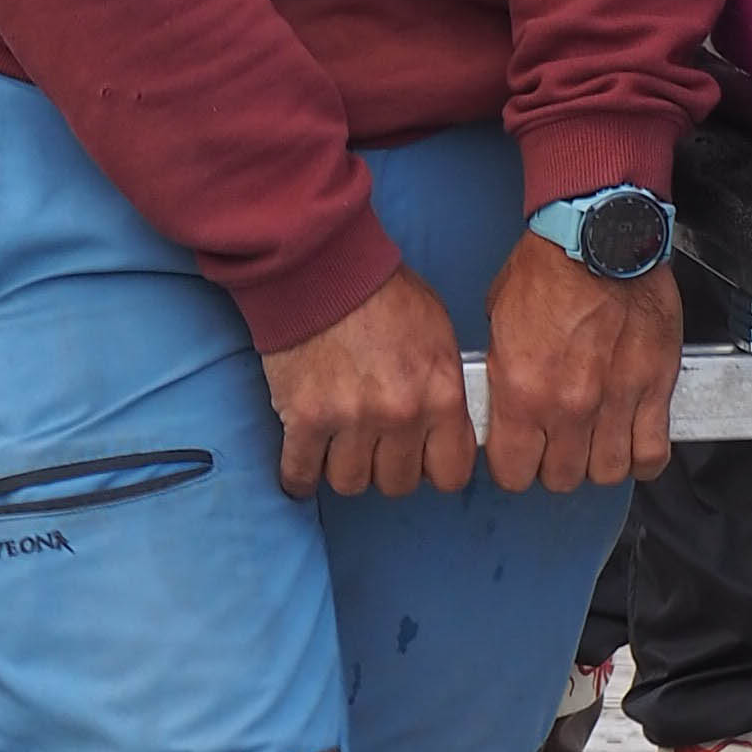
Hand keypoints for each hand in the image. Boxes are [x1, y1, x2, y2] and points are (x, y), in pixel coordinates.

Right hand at [264, 268, 477, 499]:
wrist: (324, 268)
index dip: (435, 469)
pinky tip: (303, 469)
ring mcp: (351, 421)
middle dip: (387, 467)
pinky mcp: (304, 419)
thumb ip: (444, 388)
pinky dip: (300, 478)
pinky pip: (301, 474)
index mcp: (441, 395)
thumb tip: (446, 428)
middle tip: (376, 445)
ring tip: (339, 446)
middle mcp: (400, 415)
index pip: (451, 473)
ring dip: (345, 468)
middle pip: (398, 483)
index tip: (423, 459)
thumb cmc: (384, 295)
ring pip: (351, 483)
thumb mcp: (439, 336)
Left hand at [482, 233, 682, 492]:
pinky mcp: (655, 387)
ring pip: (607, 473)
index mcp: (522, 390)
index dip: (513, 467)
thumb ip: (504, 371)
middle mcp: (568, 406)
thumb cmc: (550, 265)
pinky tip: (632, 445)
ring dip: (598, 463)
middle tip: (556, 445)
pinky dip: (643, 459)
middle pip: (561, 478)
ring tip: (594, 444)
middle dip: (554, 466)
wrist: (601, 235)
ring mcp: (616, 401)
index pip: (513, 471)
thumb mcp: (499, 319)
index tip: (518, 456)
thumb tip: (505, 401)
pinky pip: (652, 453)